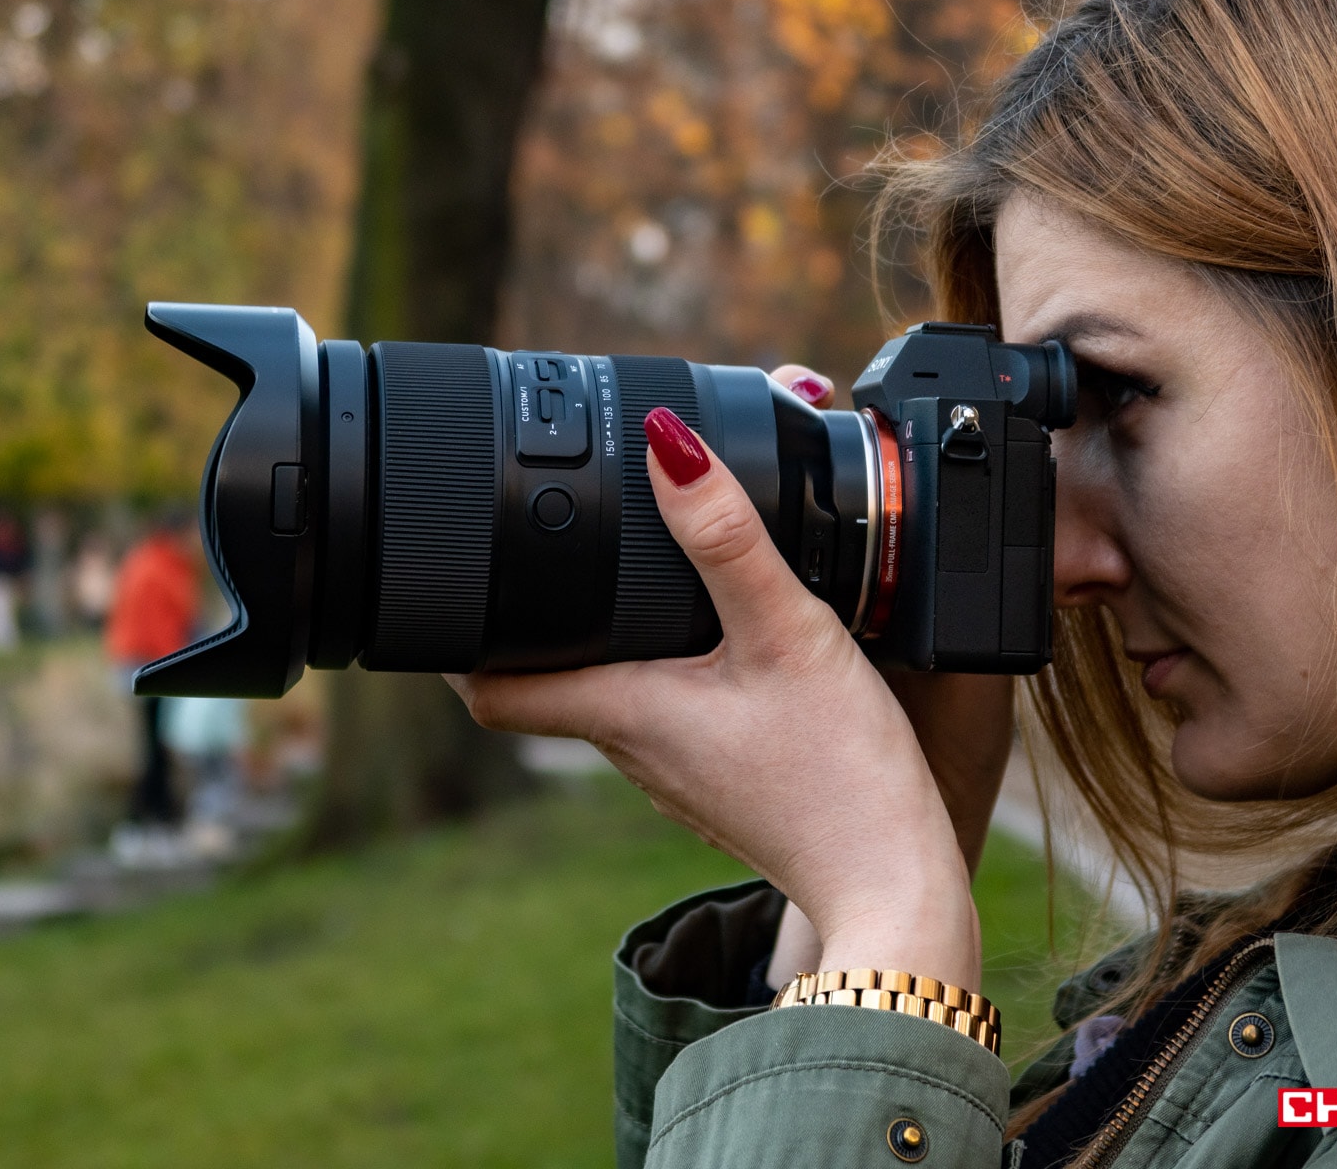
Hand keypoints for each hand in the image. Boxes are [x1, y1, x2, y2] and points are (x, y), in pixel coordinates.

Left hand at [449, 403, 979, 989]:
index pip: (490, 690)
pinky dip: (664, 671)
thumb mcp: (785, 634)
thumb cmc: (840, 775)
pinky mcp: (722, 783)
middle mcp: (635, 751)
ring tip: (619, 578)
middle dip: (534, 620)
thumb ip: (728, 539)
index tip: (440, 587)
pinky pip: (667, 716)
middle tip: (538, 550)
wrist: (896, 888)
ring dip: (601, 641)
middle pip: (547, 682)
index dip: (451, 642)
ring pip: (610, 697)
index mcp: (622, 713)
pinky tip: (711, 643)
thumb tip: (668, 447)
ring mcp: (676, 775)